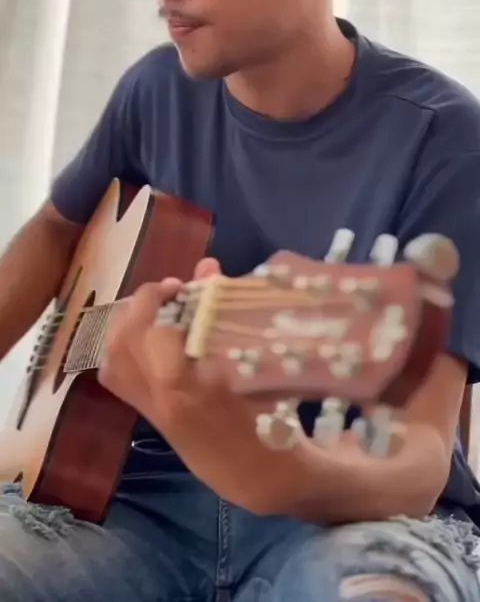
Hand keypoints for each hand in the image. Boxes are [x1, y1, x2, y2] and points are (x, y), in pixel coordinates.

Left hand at [98, 259, 297, 511]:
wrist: (261, 475)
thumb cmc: (269, 412)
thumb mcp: (256, 362)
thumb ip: (224, 311)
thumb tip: (206, 265)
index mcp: (191, 384)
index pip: (156, 331)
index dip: (161, 297)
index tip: (183, 284)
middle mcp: (161, 397)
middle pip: (124, 342)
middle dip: (140, 305)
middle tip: (167, 292)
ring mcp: (150, 409)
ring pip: (112, 358)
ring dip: (127, 324)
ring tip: (155, 311)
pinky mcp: (147, 416)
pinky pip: (115, 376)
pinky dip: (122, 350)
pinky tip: (147, 338)